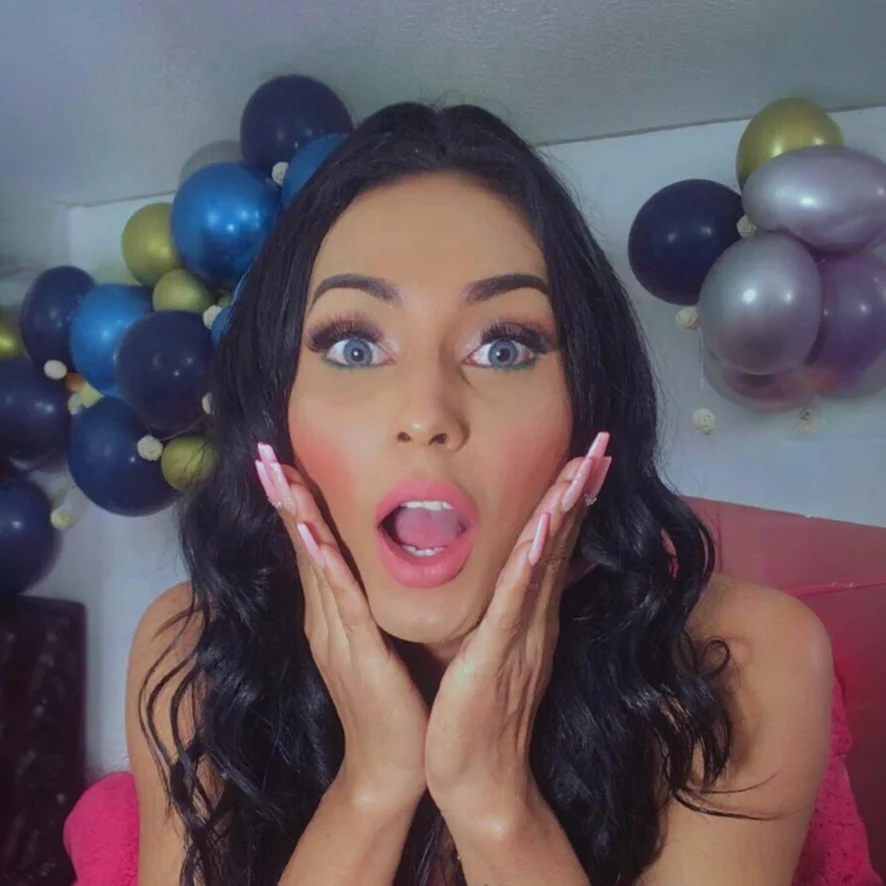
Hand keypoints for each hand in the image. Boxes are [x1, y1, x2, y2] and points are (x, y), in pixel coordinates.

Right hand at [255, 443, 429, 806]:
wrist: (391, 765)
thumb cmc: (393, 699)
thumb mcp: (377, 636)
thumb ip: (368, 599)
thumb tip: (375, 559)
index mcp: (332, 611)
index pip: (310, 544)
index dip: (296, 500)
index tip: (281, 457)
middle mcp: (325, 618)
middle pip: (302, 546)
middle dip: (284, 497)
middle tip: (263, 452)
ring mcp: (337, 636)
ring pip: (315, 566)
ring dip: (297, 518)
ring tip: (279, 476)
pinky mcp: (361, 656)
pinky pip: (344, 605)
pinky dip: (327, 570)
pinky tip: (315, 539)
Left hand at [424, 432, 611, 825]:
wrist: (478, 780)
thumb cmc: (478, 713)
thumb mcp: (499, 651)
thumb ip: (513, 613)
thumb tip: (518, 578)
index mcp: (528, 614)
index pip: (554, 543)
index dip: (572, 497)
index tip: (587, 455)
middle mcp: (533, 618)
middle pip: (560, 542)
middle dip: (580, 490)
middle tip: (602, 443)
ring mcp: (520, 636)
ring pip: (545, 561)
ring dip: (564, 511)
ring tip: (582, 467)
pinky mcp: (497, 657)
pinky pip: (516, 603)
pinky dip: (531, 563)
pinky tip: (543, 529)